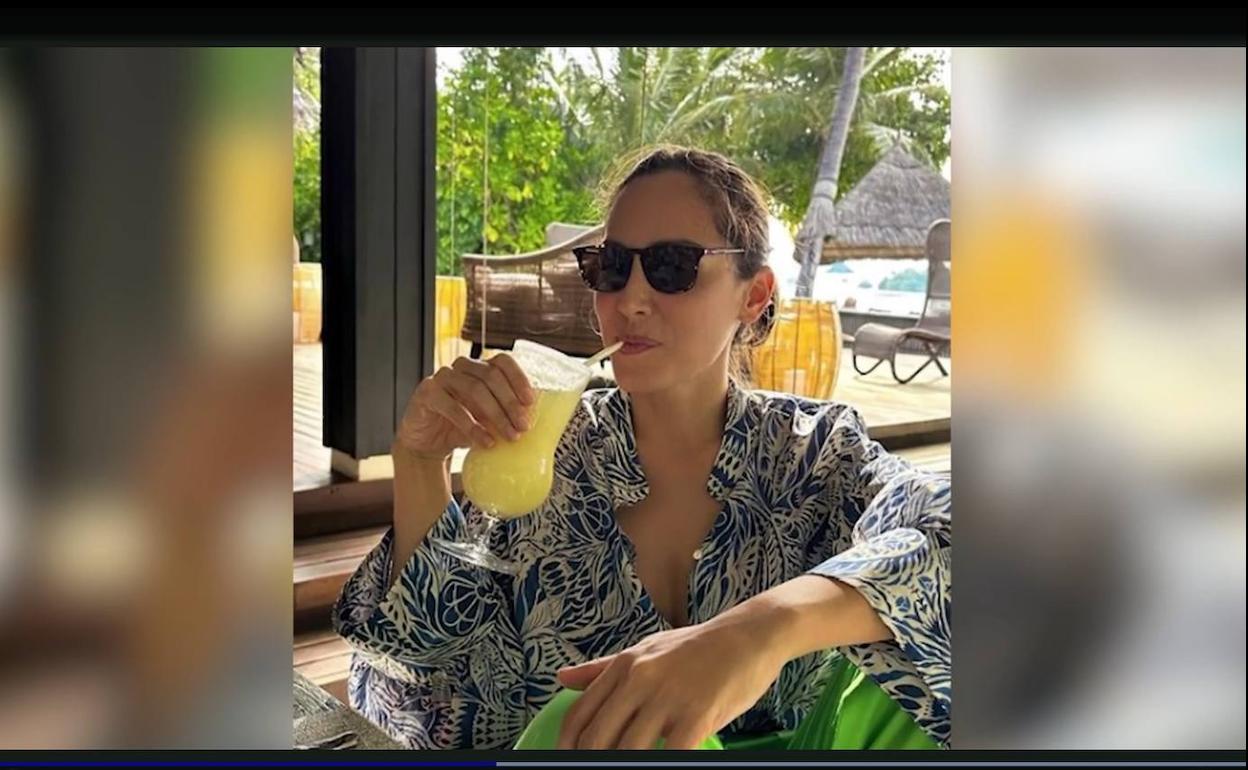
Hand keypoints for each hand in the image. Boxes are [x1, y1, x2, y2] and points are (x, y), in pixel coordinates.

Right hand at [393, 354, 535, 462]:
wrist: (427, 443)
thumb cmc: (461, 427)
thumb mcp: (488, 420)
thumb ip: (505, 414)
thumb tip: (533, 420)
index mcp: (479, 368)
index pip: (502, 361)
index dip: (518, 378)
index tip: (530, 401)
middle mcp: (461, 368)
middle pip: (490, 375)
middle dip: (510, 403)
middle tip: (524, 426)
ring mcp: (442, 377)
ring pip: (474, 388)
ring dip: (496, 415)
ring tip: (509, 436)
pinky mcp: (426, 393)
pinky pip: (452, 406)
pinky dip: (472, 426)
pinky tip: (486, 441)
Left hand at [554, 619, 785, 749]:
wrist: (750, 635)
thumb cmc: (698, 646)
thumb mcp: (647, 649)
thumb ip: (604, 668)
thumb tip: (562, 679)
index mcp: (625, 665)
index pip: (579, 716)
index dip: (567, 747)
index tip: (568, 761)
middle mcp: (640, 679)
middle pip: (597, 739)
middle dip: (591, 762)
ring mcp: (668, 697)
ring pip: (628, 751)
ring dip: (625, 766)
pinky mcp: (697, 714)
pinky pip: (670, 753)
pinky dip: (660, 764)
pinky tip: (663, 766)